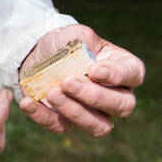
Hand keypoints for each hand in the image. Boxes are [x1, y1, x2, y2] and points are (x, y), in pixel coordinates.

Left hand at [17, 24, 143, 137]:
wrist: (37, 55)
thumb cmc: (64, 43)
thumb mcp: (73, 34)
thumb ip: (83, 41)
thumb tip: (87, 57)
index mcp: (123, 68)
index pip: (133, 75)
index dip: (117, 75)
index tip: (94, 70)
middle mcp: (115, 95)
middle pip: (122, 106)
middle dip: (95, 96)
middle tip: (68, 82)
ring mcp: (93, 113)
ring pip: (98, 126)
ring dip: (75, 112)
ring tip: (52, 93)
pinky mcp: (67, 122)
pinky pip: (60, 127)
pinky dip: (43, 117)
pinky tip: (28, 103)